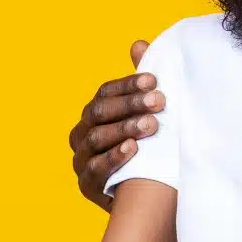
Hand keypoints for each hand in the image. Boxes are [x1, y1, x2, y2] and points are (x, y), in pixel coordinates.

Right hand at [69, 40, 161, 211]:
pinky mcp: (88, 186)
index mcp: (92, 114)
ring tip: (152, 125)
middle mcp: (81, 135)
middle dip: (129, 105)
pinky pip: (96, 170)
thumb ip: (141, 84)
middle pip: (98, 114)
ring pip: (96, 139)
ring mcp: (81, 161)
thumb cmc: (149, 150)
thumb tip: (139, 44)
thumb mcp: (147, 116)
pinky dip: (114, 158)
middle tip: (160, 101)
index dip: (127, 85)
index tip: (154, 80)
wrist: (152, 198)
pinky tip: (134, 149)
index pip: (104, 93)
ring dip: (125, 129)